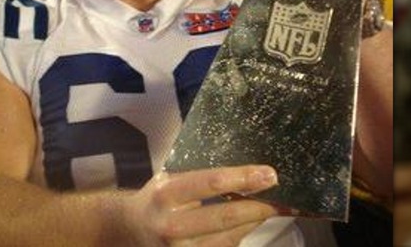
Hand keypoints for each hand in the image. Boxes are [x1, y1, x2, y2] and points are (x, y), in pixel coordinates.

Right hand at [122, 165, 279, 245]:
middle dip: (258, 206)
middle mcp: (173, 225)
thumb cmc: (156, 200)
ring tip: (270, 208)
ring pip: (230, 237)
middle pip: (226, 216)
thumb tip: (246, 175)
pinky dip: (240, 235)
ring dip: (254, 222)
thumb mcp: (169, 180)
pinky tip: (248, 224)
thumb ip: (200, 179)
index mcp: (167, 195)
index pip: (211, 183)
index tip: (269, 174)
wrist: (129, 231)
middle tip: (281, 197)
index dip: (243, 178)